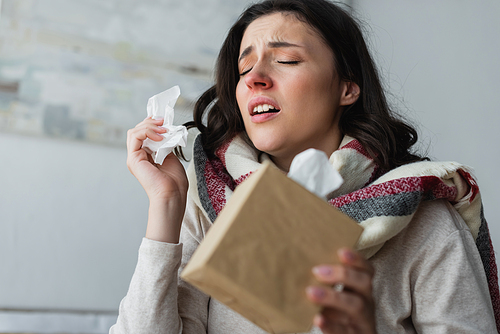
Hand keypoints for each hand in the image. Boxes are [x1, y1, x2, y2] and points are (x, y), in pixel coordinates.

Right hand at [126, 117, 187, 242]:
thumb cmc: (174, 181)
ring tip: (163, 129)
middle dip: (150, 123)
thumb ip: (165, 145)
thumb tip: (165, 133)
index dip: (151, 124)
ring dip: (149, 126)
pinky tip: (160, 136)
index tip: (163, 120)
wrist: (173, 194)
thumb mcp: (170, 157)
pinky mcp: (133, 159)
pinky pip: (135, 136)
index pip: (142, 134)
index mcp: (145, 157)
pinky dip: (148, 132)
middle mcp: (137, 157)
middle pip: (136, 131)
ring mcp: (134, 158)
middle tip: (164, 122)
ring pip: (134, 131)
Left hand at [306, 248, 375, 333]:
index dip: (357, 260)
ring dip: (333, 297)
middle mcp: (367, 303)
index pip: (367, 271)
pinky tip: (318, 319)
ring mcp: (363, 321)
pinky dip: (331, 325)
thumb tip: (301, 264)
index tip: (340, 252)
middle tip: (316, 271)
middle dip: (343, 274)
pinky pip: (344, 331)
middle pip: (364, 284)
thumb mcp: (342, 298)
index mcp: (363, 290)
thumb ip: (330, 284)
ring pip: (356, 306)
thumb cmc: (340, 315)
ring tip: (311, 292)